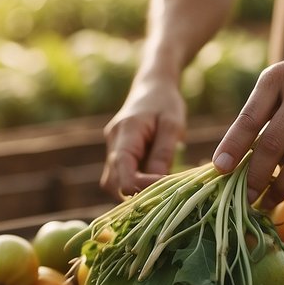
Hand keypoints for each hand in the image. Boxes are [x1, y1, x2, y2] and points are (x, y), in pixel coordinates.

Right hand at [101, 79, 186, 198]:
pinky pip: (118, 175)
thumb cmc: (166, 103)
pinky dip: (131, 184)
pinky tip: (149, 185)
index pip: (122, 171)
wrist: (152, 86)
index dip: (140, 186)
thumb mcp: (172, 125)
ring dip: (130, 192)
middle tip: (161, 198)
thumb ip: (163, 153)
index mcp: (126, 132)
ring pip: (111, 182)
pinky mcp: (115, 152)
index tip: (165, 189)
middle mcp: (113, 142)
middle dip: (133, 194)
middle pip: (112, 182)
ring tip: (156, 194)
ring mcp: (111, 147)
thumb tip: (158, 183)